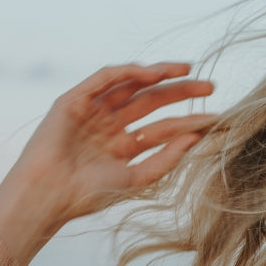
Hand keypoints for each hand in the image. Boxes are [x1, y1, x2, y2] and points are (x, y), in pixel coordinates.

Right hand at [0, 63, 215, 236]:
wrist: (49, 195)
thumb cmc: (88, 194)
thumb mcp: (137, 178)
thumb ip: (167, 158)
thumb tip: (197, 136)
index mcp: (124, 146)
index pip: (163, 128)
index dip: (189, 121)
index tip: (216, 118)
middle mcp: (110, 125)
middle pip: (152, 101)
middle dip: (180, 91)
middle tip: (210, 86)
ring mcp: (93, 111)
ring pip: (132, 85)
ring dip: (159, 75)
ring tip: (186, 70)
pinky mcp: (75, 99)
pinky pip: (105, 78)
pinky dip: (128, 72)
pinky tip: (152, 73)